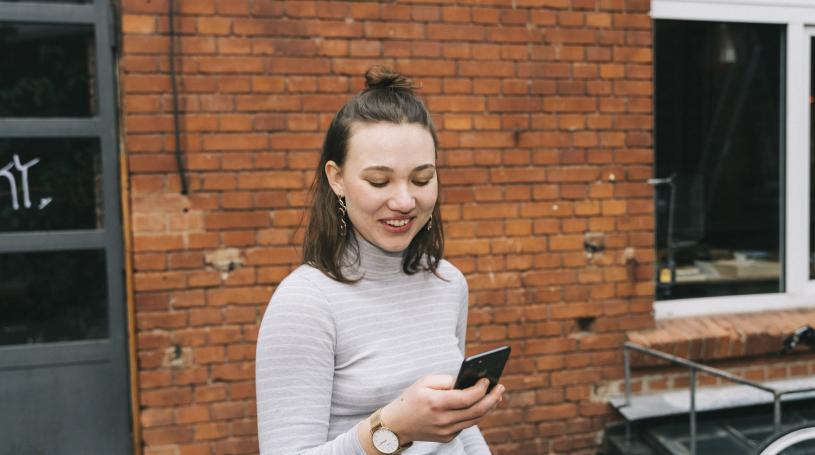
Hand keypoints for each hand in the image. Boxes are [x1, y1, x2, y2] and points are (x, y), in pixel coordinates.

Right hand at [380, 375, 504, 443]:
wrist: (396, 425)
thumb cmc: (411, 399)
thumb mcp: (424, 382)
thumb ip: (446, 380)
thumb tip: (467, 381)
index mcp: (436, 403)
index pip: (467, 398)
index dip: (481, 389)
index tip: (488, 380)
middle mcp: (443, 420)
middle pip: (477, 411)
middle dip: (492, 398)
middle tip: (500, 388)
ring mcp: (446, 431)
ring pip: (475, 420)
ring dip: (488, 407)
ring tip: (496, 396)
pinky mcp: (447, 438)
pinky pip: (466, 425)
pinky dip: (475, 414)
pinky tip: (481, 405)